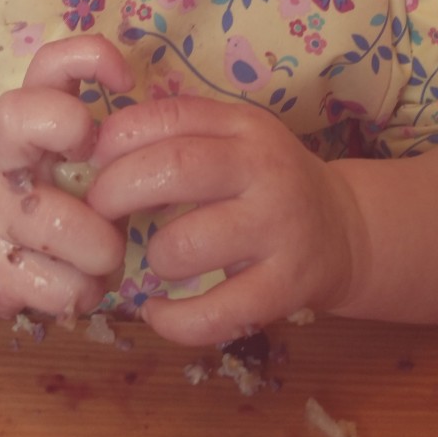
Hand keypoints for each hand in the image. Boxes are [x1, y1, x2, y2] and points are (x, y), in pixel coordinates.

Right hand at [0, 35, 133, 323]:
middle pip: (19, 116)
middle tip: (94, 173)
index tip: (125, 84)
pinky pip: (65, 287)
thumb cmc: (39, 195)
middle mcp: (4, 157)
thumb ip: (107, 144)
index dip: (92, 58)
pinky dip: (87, 290)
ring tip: (101, 253)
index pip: (50, 63)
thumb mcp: (63, 158)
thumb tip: (167, 151)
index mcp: (28, 120)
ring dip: (102, 249)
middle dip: (69, 133)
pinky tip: (79, 282)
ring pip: (62, 225)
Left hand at [87, 96, 359, 345]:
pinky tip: (159, 312)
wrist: (345, 228)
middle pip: (175, 168)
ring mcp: (278, 227)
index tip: (92, 162)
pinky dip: (172, 320)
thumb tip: (95, 151)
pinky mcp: (286, 286)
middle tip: (98, 213)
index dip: (118, 137)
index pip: (169, 115)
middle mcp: (264, 168)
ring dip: (153, 258)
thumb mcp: (234, 139)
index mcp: (243, 125)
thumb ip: (179, 136)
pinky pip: (214, 312)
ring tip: (156, 261)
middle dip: (117, 191)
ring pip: (187, 244)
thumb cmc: (266, 182)